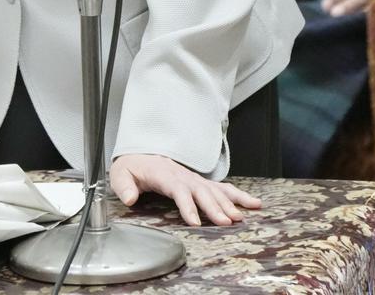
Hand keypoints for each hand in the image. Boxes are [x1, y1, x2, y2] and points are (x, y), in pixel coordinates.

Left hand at [110, 154, 260, 226]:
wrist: (140, 154)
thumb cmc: (132, 166)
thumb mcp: (121, 174)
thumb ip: (124, 186)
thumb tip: (130, 198)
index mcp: (163, 174)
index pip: (177, 189)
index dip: (187, 205)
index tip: (195, 221)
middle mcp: (182, 175)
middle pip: (201, 190)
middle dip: (213, 206)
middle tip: (225, 221)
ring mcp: (194, 178)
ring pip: (214, 189)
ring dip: (228, 203)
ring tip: (240, 217)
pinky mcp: (201, 183)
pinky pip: (222, 188)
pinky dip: (239, 195)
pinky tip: (253, 204)